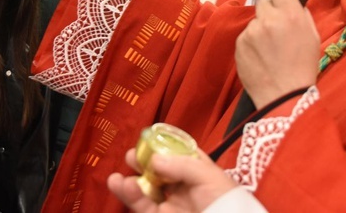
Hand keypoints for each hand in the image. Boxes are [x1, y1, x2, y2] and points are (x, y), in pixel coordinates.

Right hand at [108, 148, 237, 211]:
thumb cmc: (228, 204)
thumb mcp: (210, 177)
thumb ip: (183, 165)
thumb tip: (154, 160)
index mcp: (199, 171)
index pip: (178, 154)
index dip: (162, 146)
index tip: (147, 139)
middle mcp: (183, 186)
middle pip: (158, 170)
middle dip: (142, 161)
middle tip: (132, 155)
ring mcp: (172, 203)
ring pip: (146, 188)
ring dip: (130, 181)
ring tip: (117, 177)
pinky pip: (142, 206)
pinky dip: (130, 196)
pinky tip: (120, 185)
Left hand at [236, 0, 319, 108]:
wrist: (284, 96)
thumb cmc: (302, 67)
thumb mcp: (312, 36)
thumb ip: (300, 13)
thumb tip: (291, 0)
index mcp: (290, 15)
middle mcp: (268, 20)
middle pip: (265, 3)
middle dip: (271, 13)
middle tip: (279, 33)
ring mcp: (251, 32)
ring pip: (255, 21)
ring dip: (261, 30)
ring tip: (271, 51)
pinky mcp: (239, 45)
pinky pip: (245, 36)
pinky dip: (252, 44)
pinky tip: (262, 58)